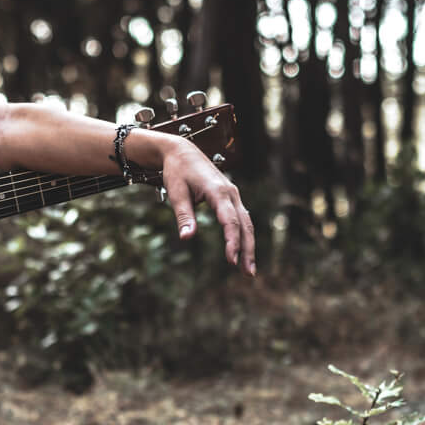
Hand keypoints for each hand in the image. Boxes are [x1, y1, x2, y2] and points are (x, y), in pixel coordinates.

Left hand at [158, 140, 256, 275]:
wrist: (182, 151)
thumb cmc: (177, 171)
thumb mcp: (176, 193)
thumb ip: (184, 215)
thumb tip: (187, 238)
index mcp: (218, 191)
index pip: (229, 220)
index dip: (232, 241)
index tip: (231, 260)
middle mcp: (230, 192)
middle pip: (244, 224)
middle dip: (247, 249)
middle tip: (248, 273)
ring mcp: (233, 194)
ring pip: (246, 223)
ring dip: (248, 246)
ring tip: (248, 270)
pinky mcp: (231, 198)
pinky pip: (241, 219)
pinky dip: (244, 236)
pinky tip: (243, 252)